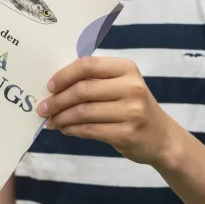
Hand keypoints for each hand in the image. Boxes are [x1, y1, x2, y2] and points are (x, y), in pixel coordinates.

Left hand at [37, 56, 181, 166]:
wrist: (162, 137)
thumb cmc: (133, 106)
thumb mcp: (121, 85)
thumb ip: (94, 80)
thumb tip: (54, 86)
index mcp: (126, 68)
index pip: (88, 65)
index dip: (64, 75)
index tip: (49, 86)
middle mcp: (131, 87)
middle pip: (82, 90)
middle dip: (57, 100)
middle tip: (42, 108)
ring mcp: (131, 111)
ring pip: (83, 112)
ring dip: (61, 117)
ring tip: (51, 121)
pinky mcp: (127, 133)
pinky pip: (90, 130)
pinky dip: (72, 130)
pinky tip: (65, 129)